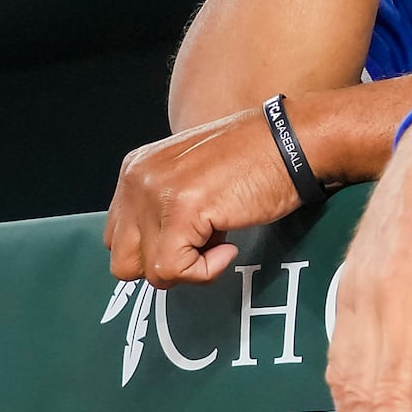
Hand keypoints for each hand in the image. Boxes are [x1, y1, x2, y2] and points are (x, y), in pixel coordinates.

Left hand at [104, 107, 301, 285]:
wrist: (293, 140)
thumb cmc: (256, 158)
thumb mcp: (191, 173)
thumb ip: (163, 202)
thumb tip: (155, 249)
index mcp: (136, 168)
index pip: (117, 236)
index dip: (155, 248)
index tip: (191, 238)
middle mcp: (138, 178)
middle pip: (124, 260)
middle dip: (165, 263)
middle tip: (203, 244)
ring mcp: (157, 194)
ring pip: (150, 271)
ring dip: (187, 267)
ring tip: (218, 239)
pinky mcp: (182, 212)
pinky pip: (176, 270)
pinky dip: (206, 270)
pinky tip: (229, 244)